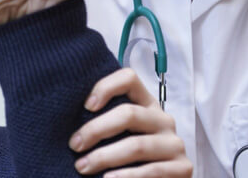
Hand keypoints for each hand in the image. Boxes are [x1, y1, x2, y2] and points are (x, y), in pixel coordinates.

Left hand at [69, 68, 192, 176]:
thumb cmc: (126, 157)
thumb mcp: (116, 134)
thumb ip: (103, 121)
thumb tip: (63, 114)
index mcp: (146, 104)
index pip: (129, 79)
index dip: (106, 87)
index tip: (85, 105)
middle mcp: (163, 119)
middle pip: (129, 114)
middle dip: (96, 129)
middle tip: (74, 145)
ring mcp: (174, 144)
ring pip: (137, 145)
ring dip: (105, 157)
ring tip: (82, 167)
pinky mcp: (183, 169)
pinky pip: (152, 171)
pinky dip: (126, 177)